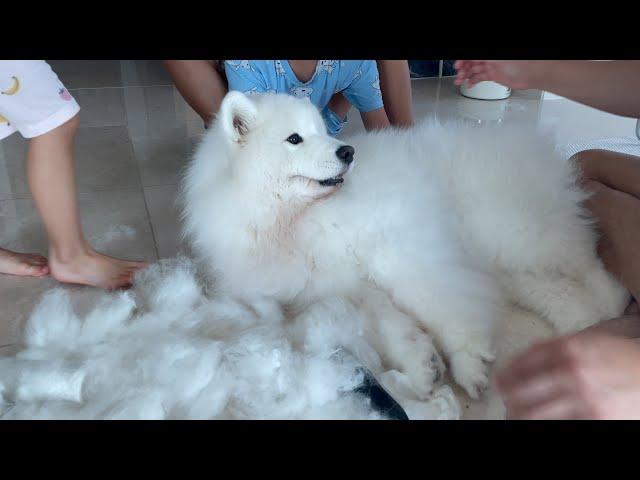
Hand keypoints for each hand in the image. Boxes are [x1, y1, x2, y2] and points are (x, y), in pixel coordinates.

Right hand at [453, 60, 542, 89]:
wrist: (531, 73)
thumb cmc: (520, 62)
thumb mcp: (494, 59)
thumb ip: (480, 58)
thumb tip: (468, 59)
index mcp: (489, 52)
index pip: (471, 55)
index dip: (463, 60)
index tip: (457, 65)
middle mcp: (489, 58)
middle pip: (471, 62)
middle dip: (463, 68)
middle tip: (458, 75)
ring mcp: (491, 66)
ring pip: (474, 70)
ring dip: (466, 76)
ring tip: (460, 81)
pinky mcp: (493, 75)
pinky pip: (480, 77)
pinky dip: (473, 81)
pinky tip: (469, 84)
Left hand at [495, 332, 639, 418]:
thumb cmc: (622, 358)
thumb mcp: (590, 342)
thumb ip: (558, 347)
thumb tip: (524, 361)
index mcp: (570, 348)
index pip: (526, 361)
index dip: (508, 373)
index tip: (499, 380)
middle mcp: (573, 372)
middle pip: (523, 389)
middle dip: (508, 396)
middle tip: (504, 399)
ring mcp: (584, 398)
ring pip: (534, 413)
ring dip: (519, 414)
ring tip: (514, 414)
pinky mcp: (596, 419)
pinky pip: (560, 423)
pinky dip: (546, 421)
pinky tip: (538, 419)